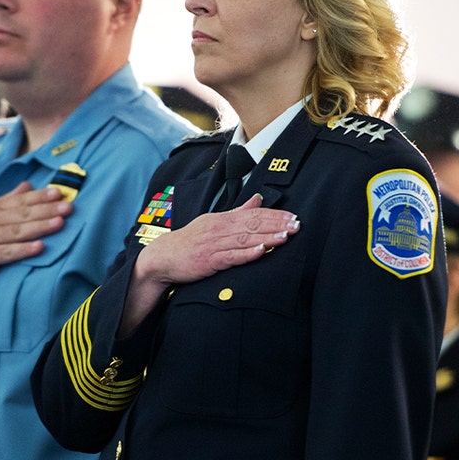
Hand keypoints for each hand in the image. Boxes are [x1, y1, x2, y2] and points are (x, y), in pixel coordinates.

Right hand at [0, 181, 70, 294]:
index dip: (40, 196)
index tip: (60, 192)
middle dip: (47, 209)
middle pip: (22, 214)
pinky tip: (40, 247)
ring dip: (40, 226)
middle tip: (69, 206)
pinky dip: (24, 250)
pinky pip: (7, 253)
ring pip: (18, 231)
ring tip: (61, 223)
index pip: (20, 200)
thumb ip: (6, 201)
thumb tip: (28, 184)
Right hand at [120, 195, 299, 334]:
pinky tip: (261, 251)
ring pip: (245, 238)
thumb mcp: (213, 222)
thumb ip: (237, 212)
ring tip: (285, 236)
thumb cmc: (190, 242)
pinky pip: (231, 256)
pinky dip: (247, 253)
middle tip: (296, 225)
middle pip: (252, 224)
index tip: (292, 217)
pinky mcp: (208, 260)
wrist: (162, 257)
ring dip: (267, 237)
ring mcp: (214, 244)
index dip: (274, 215)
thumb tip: (258, 199)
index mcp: (222, 218)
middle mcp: (219, 228)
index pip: (253, 213)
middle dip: (276, 224)